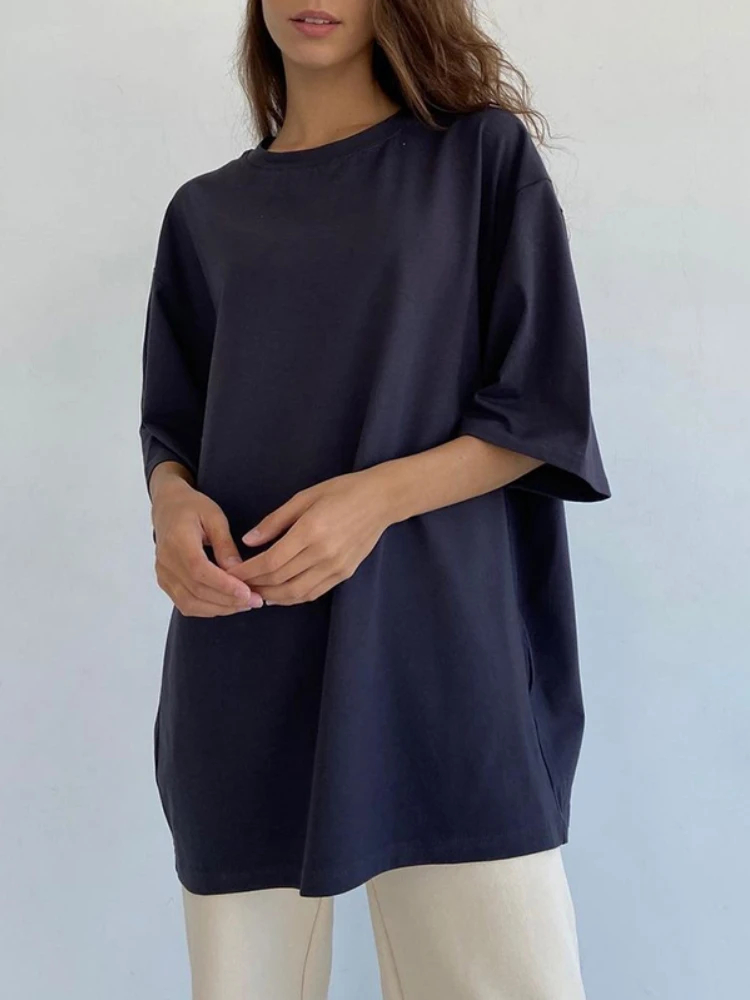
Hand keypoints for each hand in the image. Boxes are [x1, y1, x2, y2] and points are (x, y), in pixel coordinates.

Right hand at [151, 475, 263, 615]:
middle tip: (256, 601)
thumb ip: (225, 545)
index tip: (247, 593)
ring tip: (245, 604)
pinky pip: (185, 603)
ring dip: (220, 608)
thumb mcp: (215, 517)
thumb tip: (238, 571)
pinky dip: (207, 609)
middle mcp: (166, 561)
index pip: (199, 570)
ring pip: (190, 603)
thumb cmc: (193, 507)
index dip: (224, 585)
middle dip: (228, 600)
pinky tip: (227, 605)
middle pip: (196, 591)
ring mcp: (163, 574)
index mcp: (178, 540)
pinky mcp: (165, 582)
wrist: (167, 507)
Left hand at [226, 468, 392, 605]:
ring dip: (271, 596)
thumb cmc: (341, 492)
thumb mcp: (304, 497)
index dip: (248, 571)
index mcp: (311, 531)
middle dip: (254, 585)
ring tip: (254, 592)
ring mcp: (336, 567)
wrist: (381, 500)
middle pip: (280, 580)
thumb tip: (248, 541)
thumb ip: (274, 521)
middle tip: (236, 584)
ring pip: (295, 592)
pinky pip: (313, 593)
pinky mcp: (344, 574)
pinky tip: (278, 594)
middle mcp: (323, 554)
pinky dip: (292, 598)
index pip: (270, 562)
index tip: (231, 572)